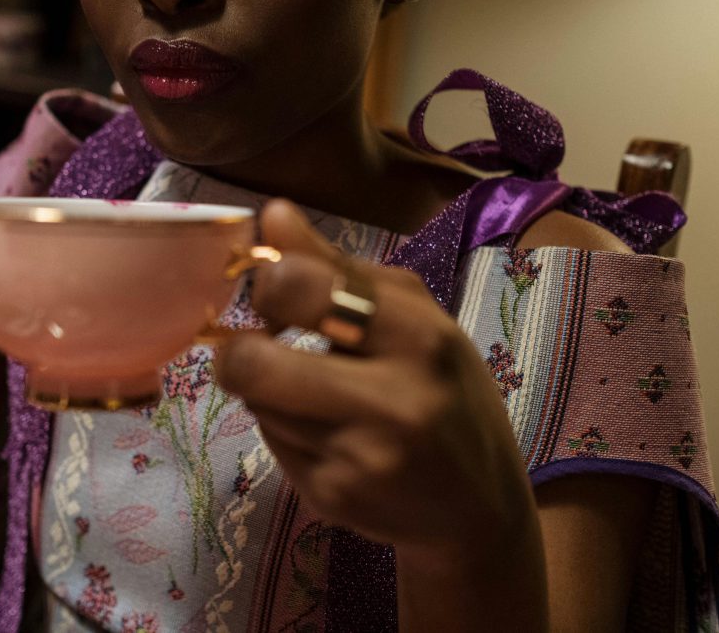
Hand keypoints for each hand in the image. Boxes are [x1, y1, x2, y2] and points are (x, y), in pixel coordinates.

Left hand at [215, 200, 538, 566]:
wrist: (479, 504)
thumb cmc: (447, 392)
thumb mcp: (414, 318)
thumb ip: (338, 267)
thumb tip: (271, 213)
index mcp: (421, 336)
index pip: (299, 287)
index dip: (269, 285)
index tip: (278, 293)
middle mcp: (393, 401)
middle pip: (252, 362)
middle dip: (238, 351)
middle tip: (259, 348)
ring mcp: (359, 458)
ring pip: (257, 403)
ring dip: (268, 392)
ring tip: (318, 396)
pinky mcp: (332, 498)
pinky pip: (271, 443)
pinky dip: (285, 431)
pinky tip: (331, 436)